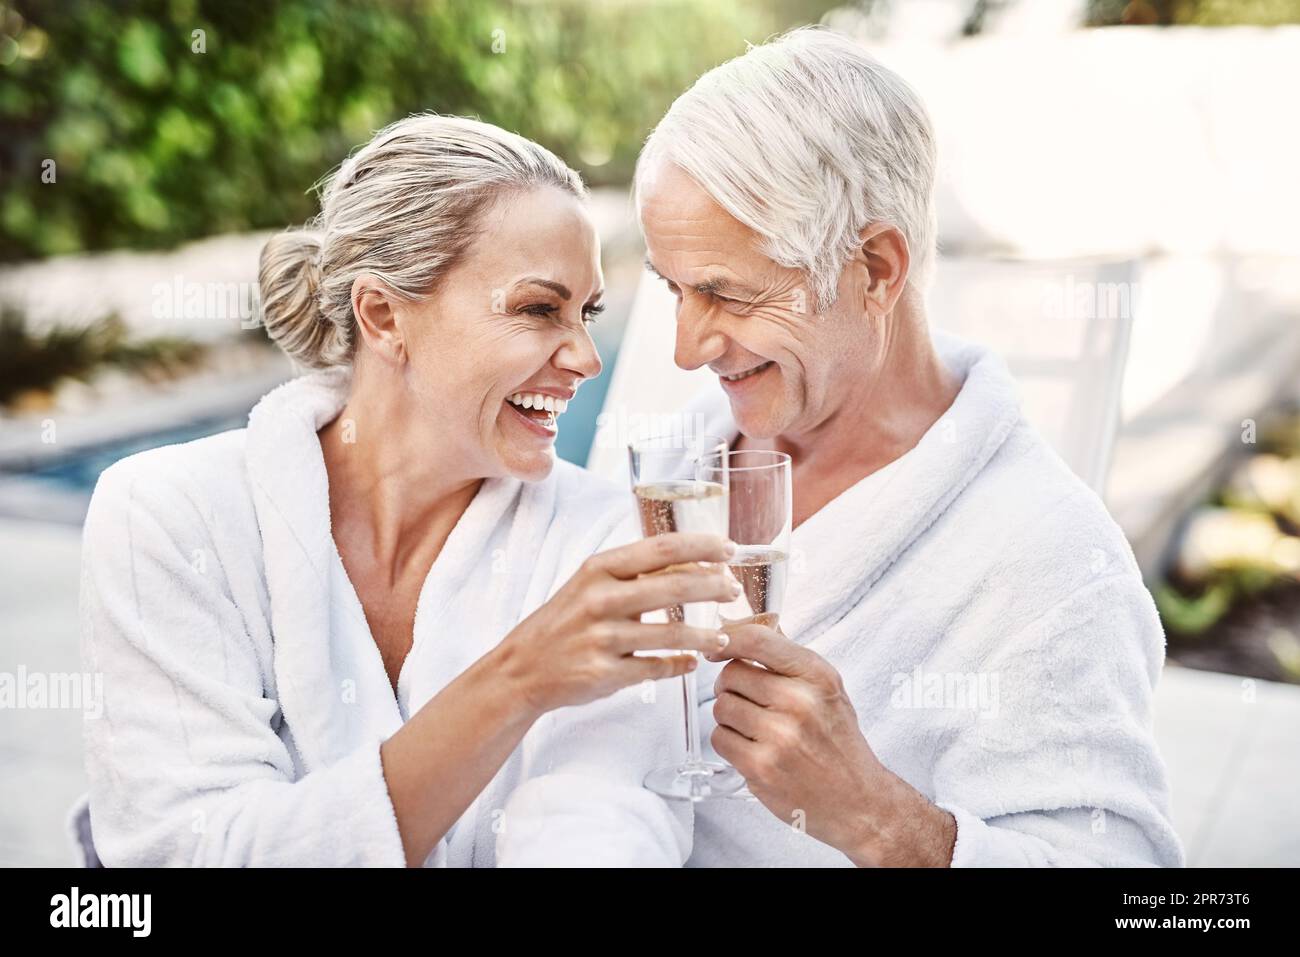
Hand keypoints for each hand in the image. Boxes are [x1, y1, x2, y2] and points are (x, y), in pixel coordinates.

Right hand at [497, 532, 738, 714]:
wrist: (521, 668)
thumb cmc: (563, 622)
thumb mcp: (589, 584)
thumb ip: (633, 573)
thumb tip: (690, 562)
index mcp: (599, 569)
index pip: (662, 548)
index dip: (702, 546)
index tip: (730, 548)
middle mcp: (601, 599)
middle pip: (674, 586)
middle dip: (714, 587)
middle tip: (735, 591)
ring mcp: (603, 639)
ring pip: (672, 634)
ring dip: (705, 636)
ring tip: (722, 637)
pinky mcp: (606, 674)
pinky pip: (657, 669)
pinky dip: (680, 666)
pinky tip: (692, 663)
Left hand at [708, 622, 955, 865]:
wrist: (857, 800)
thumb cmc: (838, 742)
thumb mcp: (827, 689)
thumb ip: (788, 659)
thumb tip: (743, 628)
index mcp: (816, 676)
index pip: (756, 640)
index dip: (727, 638)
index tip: (717, 646)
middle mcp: (799, 702)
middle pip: (731, 674)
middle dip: (732, 685)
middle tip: (748, 700)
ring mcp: (779, 736)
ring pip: (721, 706)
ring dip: (730, 716)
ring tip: (755, 728)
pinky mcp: (760, 767)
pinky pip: (720, 738)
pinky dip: (730, 743)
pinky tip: (753, 748)